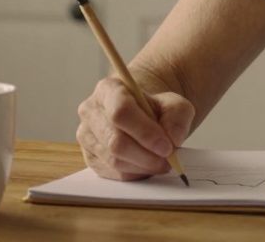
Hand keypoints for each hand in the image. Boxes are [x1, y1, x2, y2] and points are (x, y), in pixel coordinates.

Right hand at [76, 77, 194, 180]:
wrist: (141, 115)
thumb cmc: (154, 108)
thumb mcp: (173, 103)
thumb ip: (177, 116)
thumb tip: (173, 139)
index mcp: (108, 89)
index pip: (121, 112)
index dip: (145, 132)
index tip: (167, 146)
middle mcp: (91, 111)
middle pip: (115, 141)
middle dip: (146, 155)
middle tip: (168, 159)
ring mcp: (87, 136)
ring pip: (114, 160)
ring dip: (143, 166)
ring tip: (161, 162)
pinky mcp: (90, 157)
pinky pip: (113, 173)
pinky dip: (135, 173)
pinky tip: (147, 165)